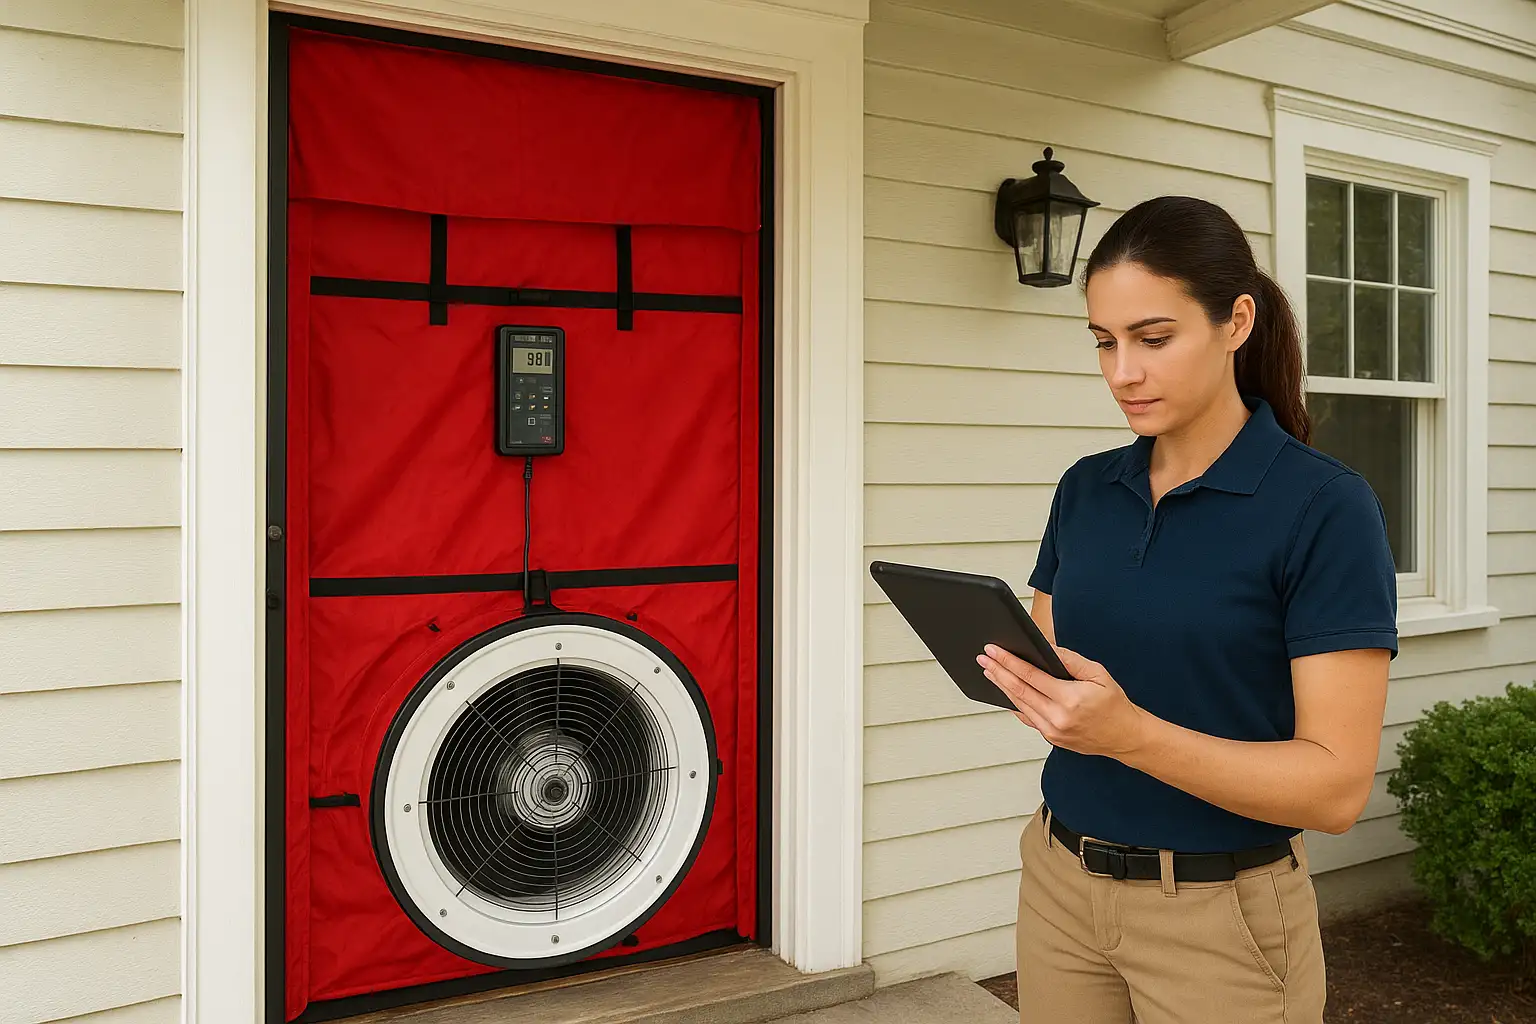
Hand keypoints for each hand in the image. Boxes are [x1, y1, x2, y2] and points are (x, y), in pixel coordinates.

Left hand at [976, 643, 1148, 758]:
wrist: (1125, 736)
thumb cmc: (1114, 703)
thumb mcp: (1097, 673)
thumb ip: (1069, 660)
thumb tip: (1044, 647)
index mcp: (1070, 699)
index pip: (1030, 675)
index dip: (1008, 661)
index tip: (993, 650)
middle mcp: (1058, 718)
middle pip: (1018, 690)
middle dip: (998, 671)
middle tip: (983, 658)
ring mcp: (1052, 731)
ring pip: (1019, 705)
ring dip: (1001, 686)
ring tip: (989, 671)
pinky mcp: (1051, 738)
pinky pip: (1027, 718)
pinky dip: (1014, 704)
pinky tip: (1004, 692)